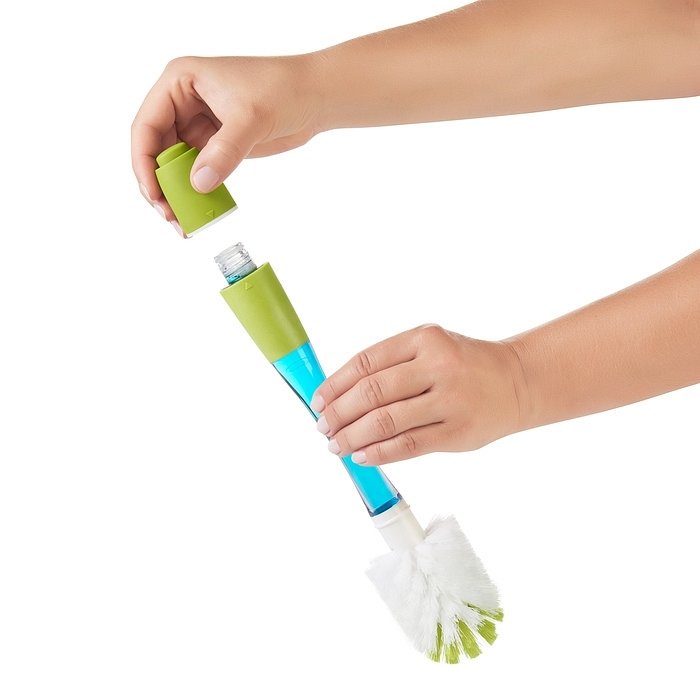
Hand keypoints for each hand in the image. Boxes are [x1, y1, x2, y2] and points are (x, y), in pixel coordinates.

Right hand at [131, 54, 321, 233]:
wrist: (315, 97)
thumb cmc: (284, 89)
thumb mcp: (250, 118)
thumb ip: (224, 151)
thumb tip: (199, 184)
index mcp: (179, 82)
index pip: (147, 126)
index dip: (143, 162)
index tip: (153, 193)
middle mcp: (182, 103)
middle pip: (156, 150)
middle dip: (158, 184)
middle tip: (168, 215)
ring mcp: (198, 125)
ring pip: (174, 164)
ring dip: (175, 192)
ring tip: (182, 221)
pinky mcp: (215, 144)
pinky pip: (196, 171)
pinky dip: (195, 192)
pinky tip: (199, 211)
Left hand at [311, 324, 526, 465]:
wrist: (517, 381)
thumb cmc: (463, 365)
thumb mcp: (431, 347)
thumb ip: (392, 365)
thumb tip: (340, 396)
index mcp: (425, 339)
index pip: (366, 362)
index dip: (335, 384)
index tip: (318, 401)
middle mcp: (438, 365)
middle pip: (372, 392)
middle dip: (339, 413)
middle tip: (323, 427)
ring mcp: (450, 400)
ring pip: (386, 421)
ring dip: (353, 436)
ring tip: (336, 445)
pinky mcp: (458, 432)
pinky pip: (408, 445)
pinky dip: (379, 452)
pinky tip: (362, 456)